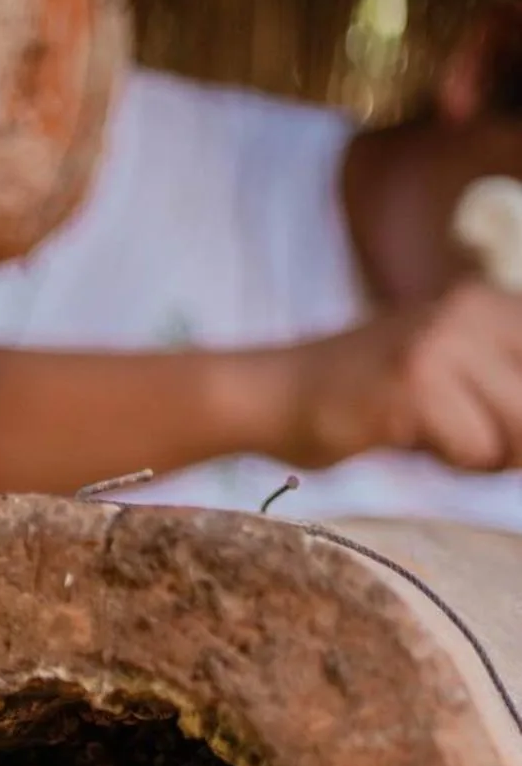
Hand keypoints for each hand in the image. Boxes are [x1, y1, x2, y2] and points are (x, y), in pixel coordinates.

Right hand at [287, 281, 521, 470]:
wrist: (269, 394)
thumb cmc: (358, 397)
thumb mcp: (444, 369)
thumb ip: (501, 386)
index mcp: (485, 301)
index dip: (521, 412)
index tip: (504, 433)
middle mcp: (470, 309)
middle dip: (515, 440)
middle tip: (462, 441)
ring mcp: (441, 343)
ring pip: (518, 429)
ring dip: (486, 454)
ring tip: (435, 439)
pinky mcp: (414, 385)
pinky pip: (477, 450)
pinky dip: (453, 464)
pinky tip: (410, 442)